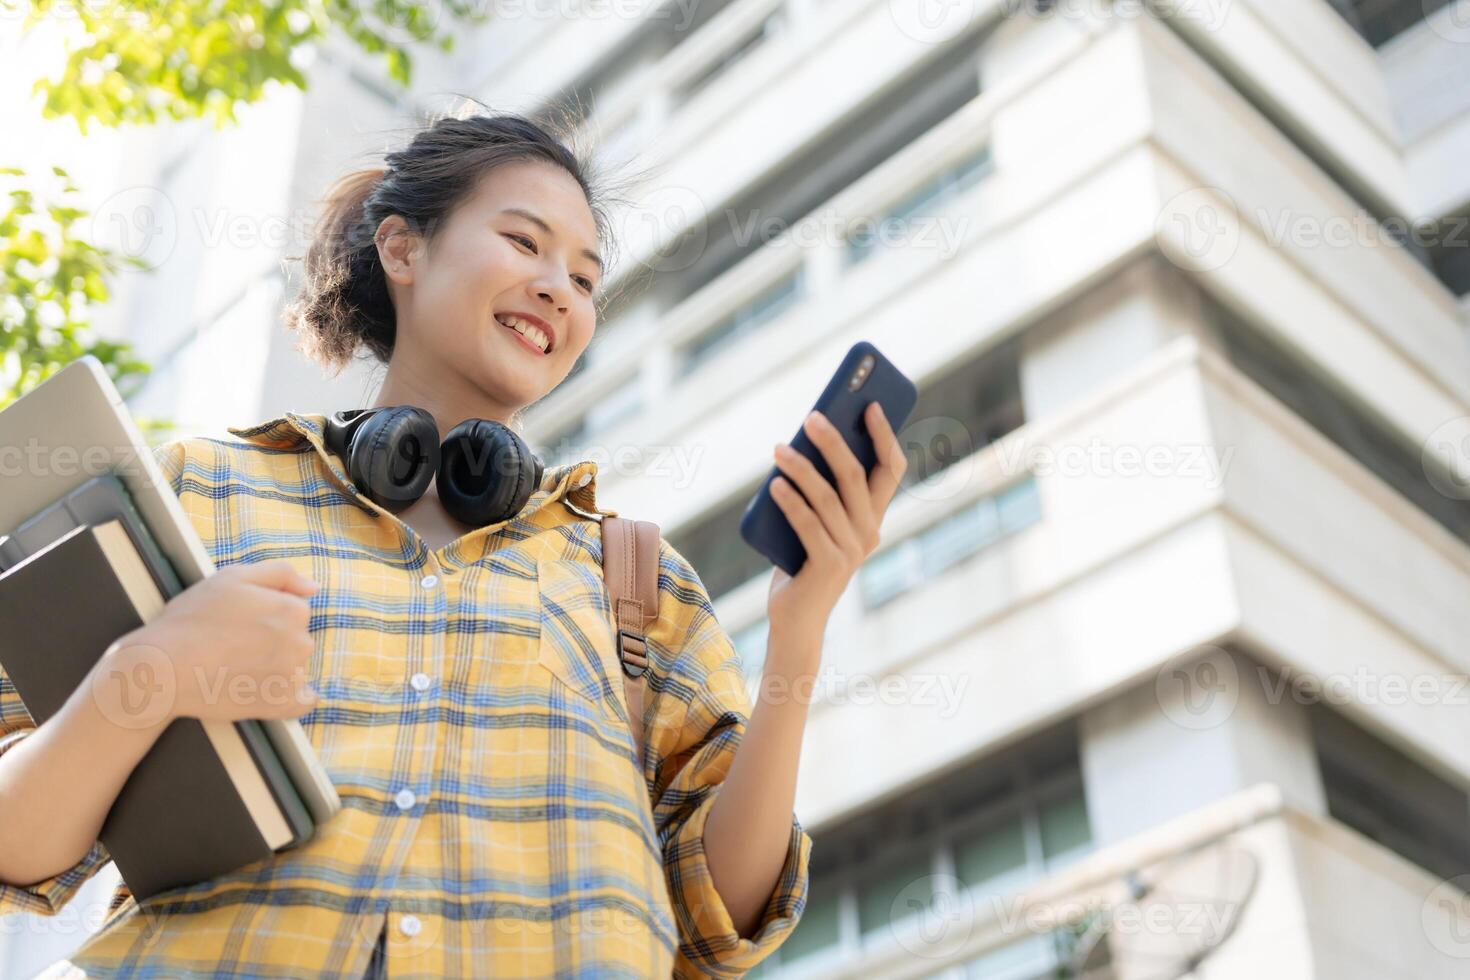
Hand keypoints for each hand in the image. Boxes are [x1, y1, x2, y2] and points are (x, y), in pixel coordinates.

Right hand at [95, 561, 321, 727]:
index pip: (293, 611)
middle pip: (296, 638)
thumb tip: (313, 588)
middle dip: (273, 640)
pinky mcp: (279, 704)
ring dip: (276, 667)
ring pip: (295, 666)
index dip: (266, 614)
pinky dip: (291, 698)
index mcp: (293, 610)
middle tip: (234, 644)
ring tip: (236, 667)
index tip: (240, 622)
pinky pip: (303, 702)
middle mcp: (300, 643)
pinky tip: (269, 692)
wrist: (162, 668)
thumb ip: (280, 574)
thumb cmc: (192, 619)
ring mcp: (292, 676)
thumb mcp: (232, 577)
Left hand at [765, 402, 907, 645]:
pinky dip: (791, 502)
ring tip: (779, 449)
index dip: (885, 435)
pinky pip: (808, 524)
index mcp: (873, 517)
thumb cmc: (801, 563)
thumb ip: (818, 492)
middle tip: (812, 416)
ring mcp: (852, 550)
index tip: (871, 405)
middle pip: (857, 475)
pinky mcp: (829, 565)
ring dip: (801, 468)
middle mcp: (870, 532)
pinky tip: (774, 485)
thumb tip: (802, 442)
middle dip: (834, 441)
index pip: (892, 469)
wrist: (797, 620)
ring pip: (828, 497)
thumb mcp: (816, 522)